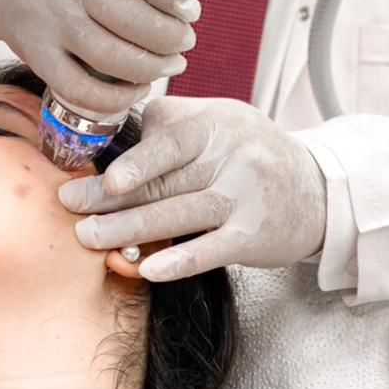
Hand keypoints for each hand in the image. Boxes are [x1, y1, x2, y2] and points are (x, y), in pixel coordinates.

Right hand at [0, 0, 233, 115]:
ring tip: (170, 61)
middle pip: (133, 21)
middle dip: (173, 37)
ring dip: (154, 68)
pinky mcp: (34, 52)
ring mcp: (47, 18)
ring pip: (113, 59)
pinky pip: (82, 89)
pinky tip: (139, 85)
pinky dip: (119, 97)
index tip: (191, 8)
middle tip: (185, 39)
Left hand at [57, 96, 327, 278]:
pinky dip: (177, 261)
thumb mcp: (220, 120)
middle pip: (165, 181)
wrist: (319, 189)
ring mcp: (244, 198)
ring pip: (179, 215)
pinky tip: (147, 268)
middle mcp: (234, 157)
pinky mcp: (252, 237)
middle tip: (70, 206)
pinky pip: (209, 250)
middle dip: (111, 198)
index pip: (172, 141)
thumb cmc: (251, 152)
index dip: (138, 162)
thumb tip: (110, 141)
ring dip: (130, 230)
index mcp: (218, 124)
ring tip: (90, 237)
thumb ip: (171, 125)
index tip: (105, 178)